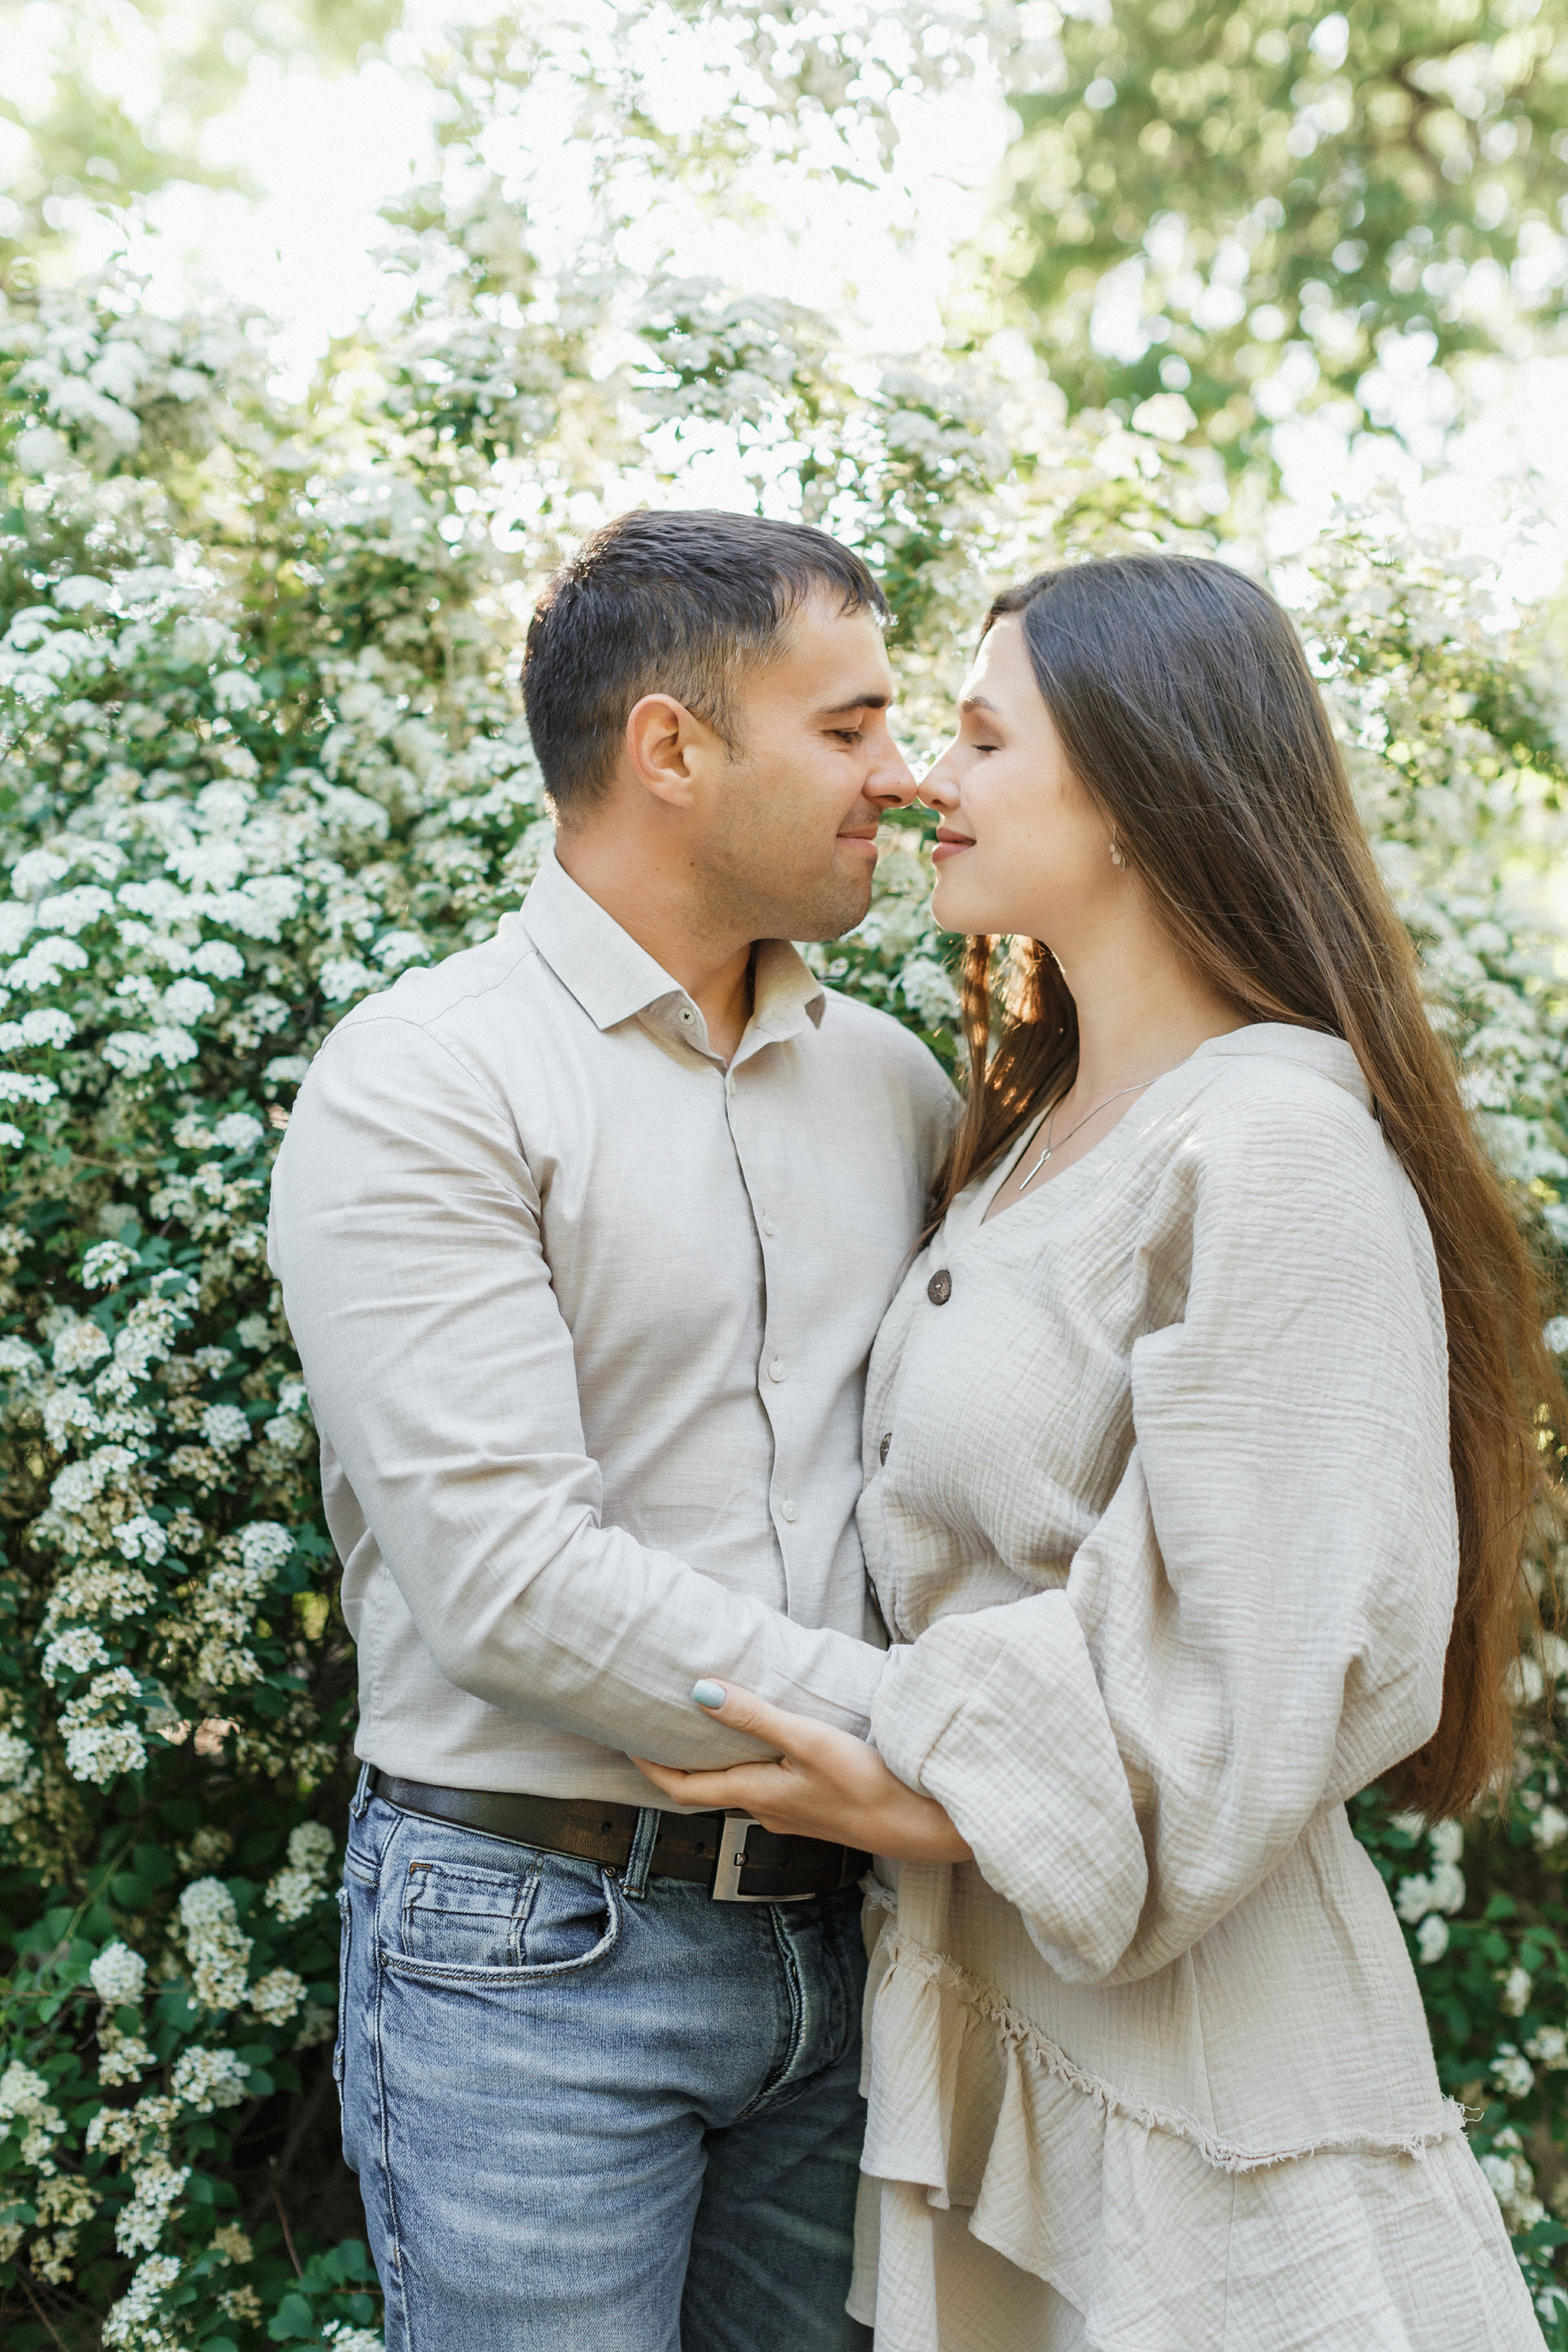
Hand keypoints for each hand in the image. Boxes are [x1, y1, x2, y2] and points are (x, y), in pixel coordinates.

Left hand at [631, 1681, 971, 1863]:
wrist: (922, 1826)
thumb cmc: (868, 1784)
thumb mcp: (809, 1741)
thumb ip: (755, 1716)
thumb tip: (699, 1693)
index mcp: (756, 1795)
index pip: (684, 1788)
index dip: (650, 1767)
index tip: (625, 1743)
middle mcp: (767, 1812)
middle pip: (709, 1788)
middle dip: (682, 1762)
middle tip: (663, 1728)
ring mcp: (793, 1816)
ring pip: (742, 1788)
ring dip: (722, 1763)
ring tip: (712, 1728)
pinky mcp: (817, 1812)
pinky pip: (771, 1788)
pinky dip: (755, 1766)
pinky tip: (771, 1748)